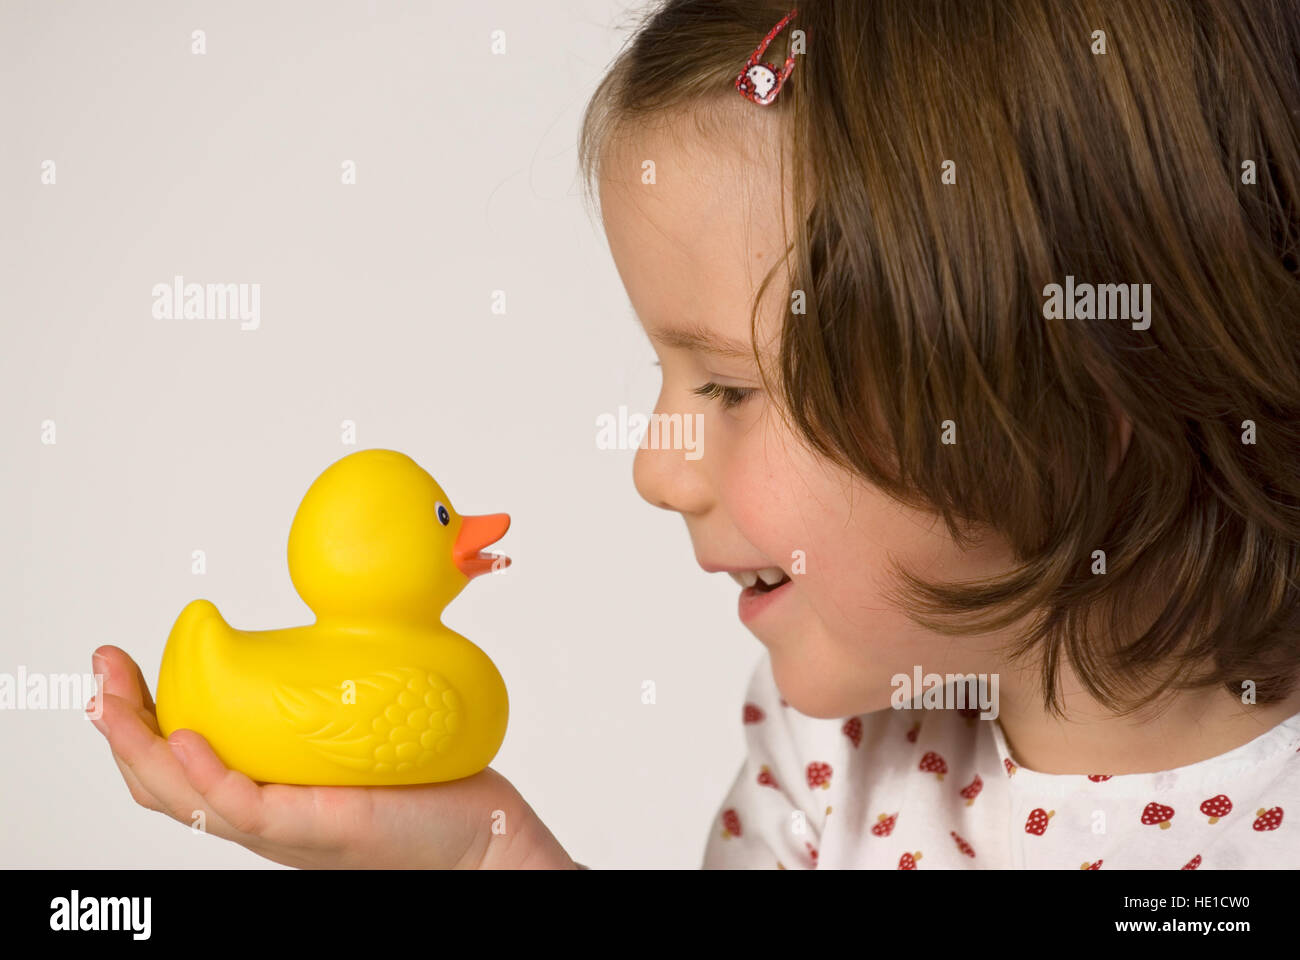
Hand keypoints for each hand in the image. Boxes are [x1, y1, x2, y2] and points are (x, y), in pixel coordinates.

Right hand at [87, 645, 575, 868]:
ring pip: (186, 797)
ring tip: (115, 697)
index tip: (119, 665)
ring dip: (139, 744)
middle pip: (162, 780)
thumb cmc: (425, 782)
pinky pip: (246, 809)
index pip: (179, 759)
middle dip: (119, 723)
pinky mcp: (315, 830)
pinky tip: (188, 739)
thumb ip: (330, 693)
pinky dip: (208, 776)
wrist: (479, 831)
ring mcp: (284, 827)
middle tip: (102, 667)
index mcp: (263, 788)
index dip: (137, 718)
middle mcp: (262, 813)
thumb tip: (325, 625)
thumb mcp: (360, 728)